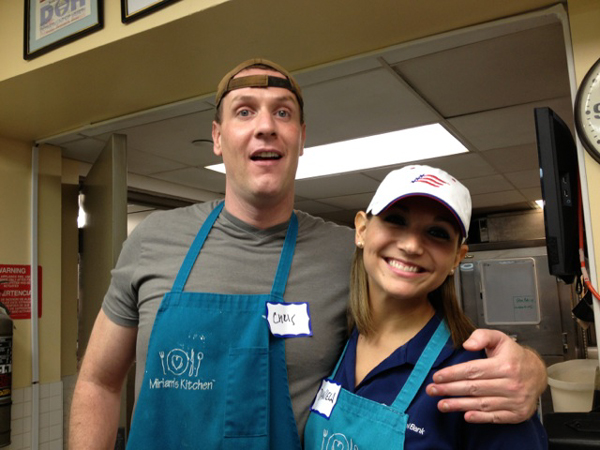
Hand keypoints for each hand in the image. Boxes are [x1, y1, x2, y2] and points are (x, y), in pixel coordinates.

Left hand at [425, 329, 546, 423]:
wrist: (537, 373)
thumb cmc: (513, 355)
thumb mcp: (499, 338)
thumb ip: (482, 336)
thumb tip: (467, 344)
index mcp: (505, 365)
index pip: (473, 370)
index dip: (453, 374)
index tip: (437, 376)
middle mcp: (511, 384)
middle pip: (474, 388)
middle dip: (449, 389)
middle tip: (432, 390)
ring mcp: (515, 400)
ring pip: (481, 404)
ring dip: (459, 405)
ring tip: (441, 404)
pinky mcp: (517, 413)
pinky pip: (495, 417)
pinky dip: (479, 418)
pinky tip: (465, 416)